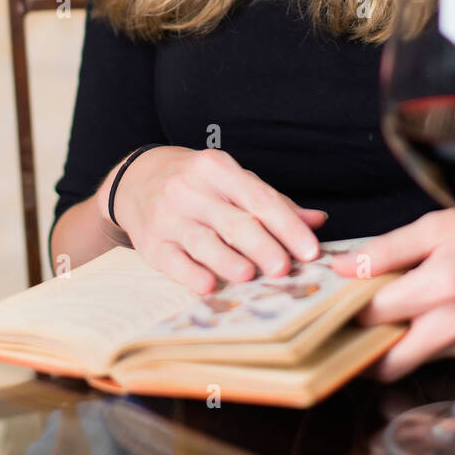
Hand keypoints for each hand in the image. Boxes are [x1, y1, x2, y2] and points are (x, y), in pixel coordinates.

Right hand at [105, 145, 327, 293]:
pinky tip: (209, 286)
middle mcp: (191, 189)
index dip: (287, 225)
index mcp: (217, 168)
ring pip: (203, 241)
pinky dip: (191, 274)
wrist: (136, 179)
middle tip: (285, 269)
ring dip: (227, 260)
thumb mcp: (231, 180)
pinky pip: (173, 261)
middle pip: (233, 221)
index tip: (310, 249)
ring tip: (250, 276)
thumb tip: (317, 221)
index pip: (259, 198)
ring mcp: (168, 216)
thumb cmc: (197, 183)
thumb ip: (273, 202)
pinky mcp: (151, 243)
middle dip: (262, 245)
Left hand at [330, 205, 454, 381]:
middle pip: (388, 362)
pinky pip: (436, 356)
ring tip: (377, 315)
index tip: (330, 301)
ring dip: (389, 345)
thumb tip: (342, 267)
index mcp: (442, 284)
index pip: (375, 312)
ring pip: (411, 362)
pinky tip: (415, 316)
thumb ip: (385, 250)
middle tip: (344, 326)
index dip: (346, 308)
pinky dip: (418, 341)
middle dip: (361, 348)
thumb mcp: (435, 226)